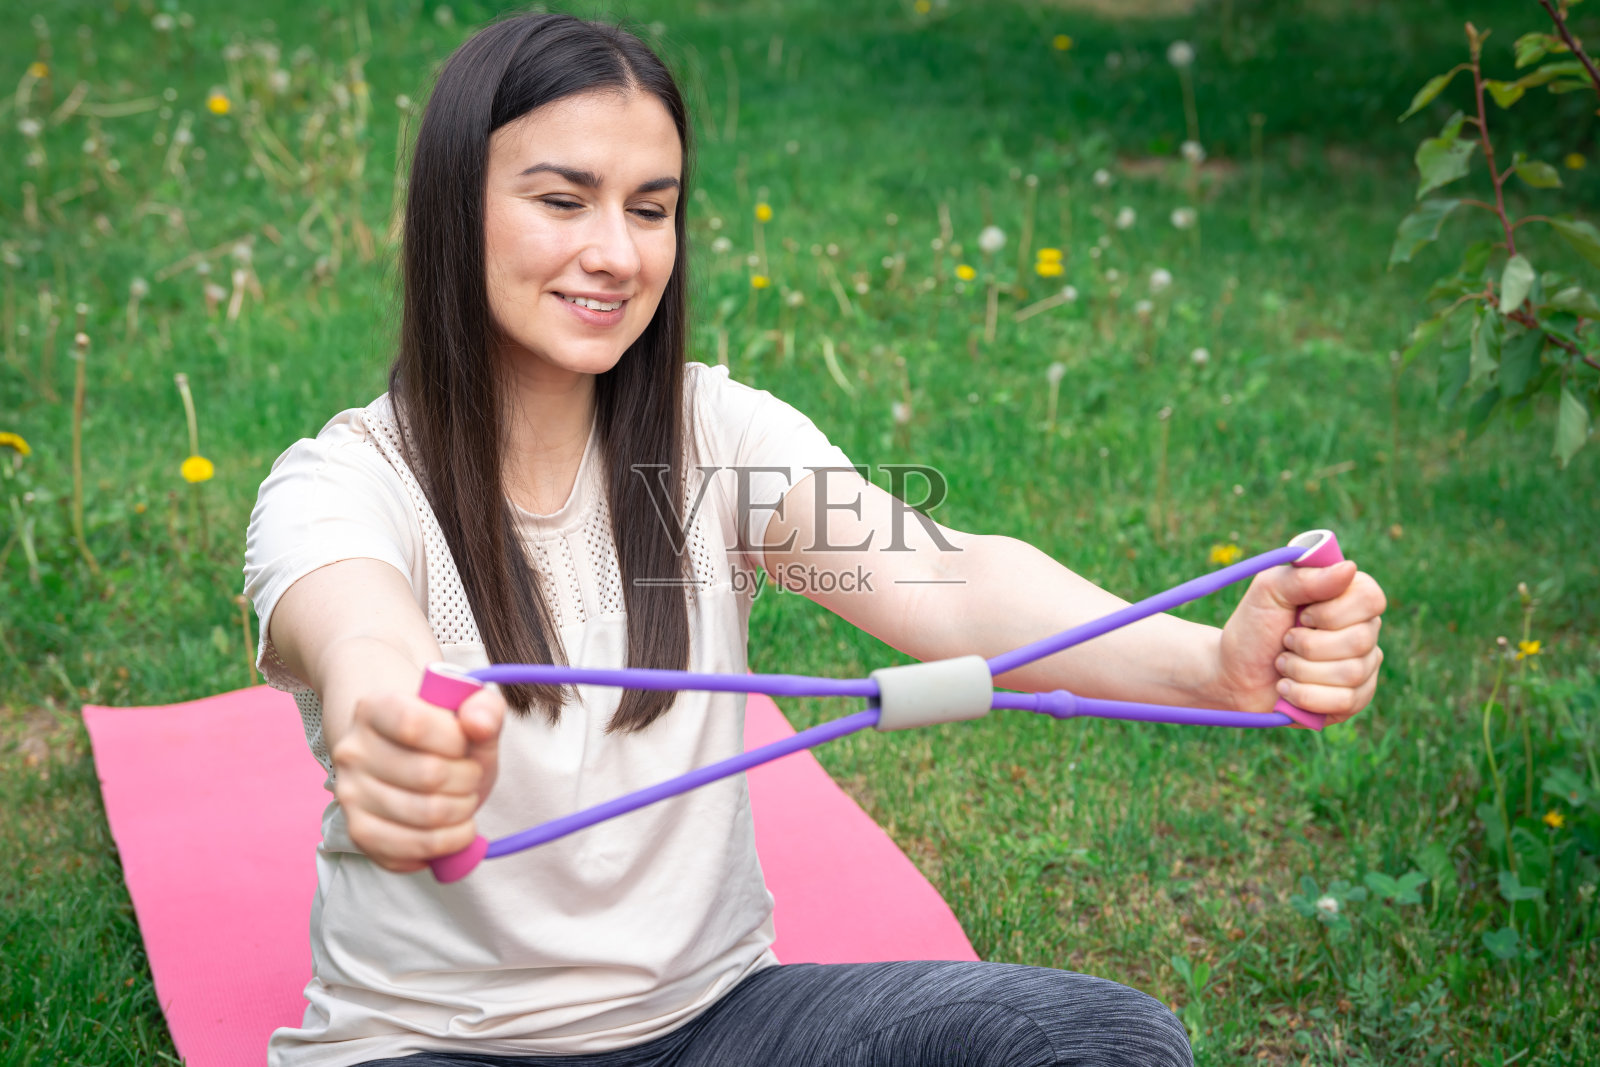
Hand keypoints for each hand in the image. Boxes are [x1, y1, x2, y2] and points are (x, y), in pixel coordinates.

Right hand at [330, 682, 505, 872]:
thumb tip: (479, 724)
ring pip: (425, 816)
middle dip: (468, 778)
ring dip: (463, 812)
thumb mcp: (470, 713)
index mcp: (375, 708)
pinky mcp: (359, 832)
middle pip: (428, 774)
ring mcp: (351, 795)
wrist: (410, 759)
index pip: (414, 724)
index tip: (465, 742)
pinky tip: (454, 830)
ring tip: (464, 800)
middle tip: (471, 775)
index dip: (455, 739)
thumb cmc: (444, 736)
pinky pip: (409, 850)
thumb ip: (484, 709)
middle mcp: (353, 751)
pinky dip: (446, 845)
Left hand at [1216, 559, 1386, 725]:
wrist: (1233, 675)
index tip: (1302, 616)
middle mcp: (1364, 629)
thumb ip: (1304, 578)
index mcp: (1348, 596)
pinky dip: (1306, 695)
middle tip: (1285, 642)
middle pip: (1361, 640)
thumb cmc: (1252, 628)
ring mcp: (1363, 666)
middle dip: (1308, 645)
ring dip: (1302, 670)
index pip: (1371, 599)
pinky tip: (1288, 689)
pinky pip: (1347, 701)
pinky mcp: (1354, 699)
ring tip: (1282, 665)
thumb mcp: (1268, 593)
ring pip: (1352, 673)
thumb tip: (1349, 568)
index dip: (1334, 612)